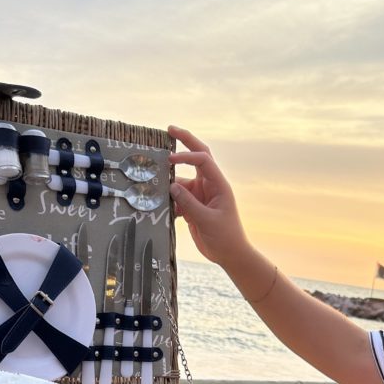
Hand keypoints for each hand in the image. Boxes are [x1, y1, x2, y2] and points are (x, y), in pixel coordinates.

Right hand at [168, 126, 250, 266]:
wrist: (230, 255)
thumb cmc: (226, 237)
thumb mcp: (207, 220)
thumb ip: (189, 204)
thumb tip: (172, 186)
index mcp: (218, 184)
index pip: (202, 160)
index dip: (186, 155)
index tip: (169, 160)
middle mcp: (210, 186)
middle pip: (197, 157)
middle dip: (185, 142)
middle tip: (169, 129)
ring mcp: (201, 196)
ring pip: (181, 182)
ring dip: (169, 183)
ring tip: (153, 183)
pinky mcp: (193, 207)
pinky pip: (178, 198)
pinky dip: (169, 201)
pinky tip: (160, 206)